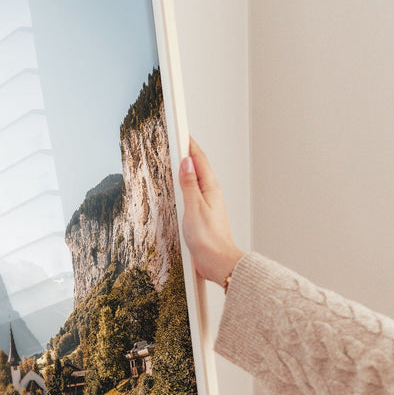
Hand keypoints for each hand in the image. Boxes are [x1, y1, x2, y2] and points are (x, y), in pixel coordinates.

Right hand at [179, 137, 244, 284]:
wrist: (218, 262)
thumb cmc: (209, 239)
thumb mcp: (194, 208)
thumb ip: (189, 184)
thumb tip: (186, 162)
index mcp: (211, 189)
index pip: (199, 160)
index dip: (189, 145)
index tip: (181, 131)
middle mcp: (211, 194)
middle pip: (198, 167)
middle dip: (187, 153)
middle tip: (176, 140)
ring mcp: (207, 204)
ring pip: (195, 180)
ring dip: (186, 169)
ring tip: (175, 158)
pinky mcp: (202, 215)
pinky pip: (193, 194)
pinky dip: (185, 186)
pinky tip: (179, 188)